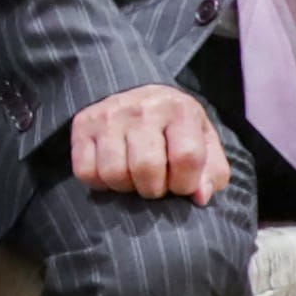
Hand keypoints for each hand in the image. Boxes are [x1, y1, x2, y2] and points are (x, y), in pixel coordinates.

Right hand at [67, 82, 225, 201]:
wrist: (143, 99)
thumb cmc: (177, 131)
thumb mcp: (205, 145)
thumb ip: (211, 173)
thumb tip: (199, 196)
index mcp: (180, 110)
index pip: (186, 157)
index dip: (185, 184)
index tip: (181, 185)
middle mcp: (143, 107)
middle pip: (147, 167)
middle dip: (153, 189)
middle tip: (155, 184)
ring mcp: (109, 114)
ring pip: (114, 173)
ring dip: (126, 188)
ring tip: (133, 178)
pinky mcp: (83, 124)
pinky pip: (85, 171)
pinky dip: (99, 183)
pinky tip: (112, 171)